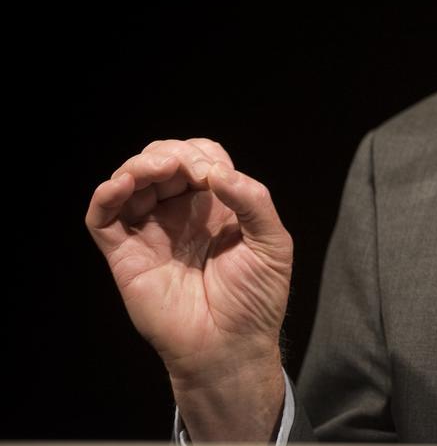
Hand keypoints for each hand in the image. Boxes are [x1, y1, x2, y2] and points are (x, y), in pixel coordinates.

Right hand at [86, 139, 291, 437]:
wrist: (230, 346)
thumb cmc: (256, 299)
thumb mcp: (272, 244)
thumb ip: (254, 201)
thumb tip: (218, 172)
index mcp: (217, 206)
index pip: (202, 158)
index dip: (202, 155)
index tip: (213, 176)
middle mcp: (181, 213)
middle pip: (163, 160)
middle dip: (171, 153)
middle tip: (185, 171)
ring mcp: (151, 232)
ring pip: (130, 181)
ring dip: (139, 165)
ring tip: (156, 170)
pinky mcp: (125, 255)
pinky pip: (102, 218)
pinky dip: (105, 194)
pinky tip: (121, 184)